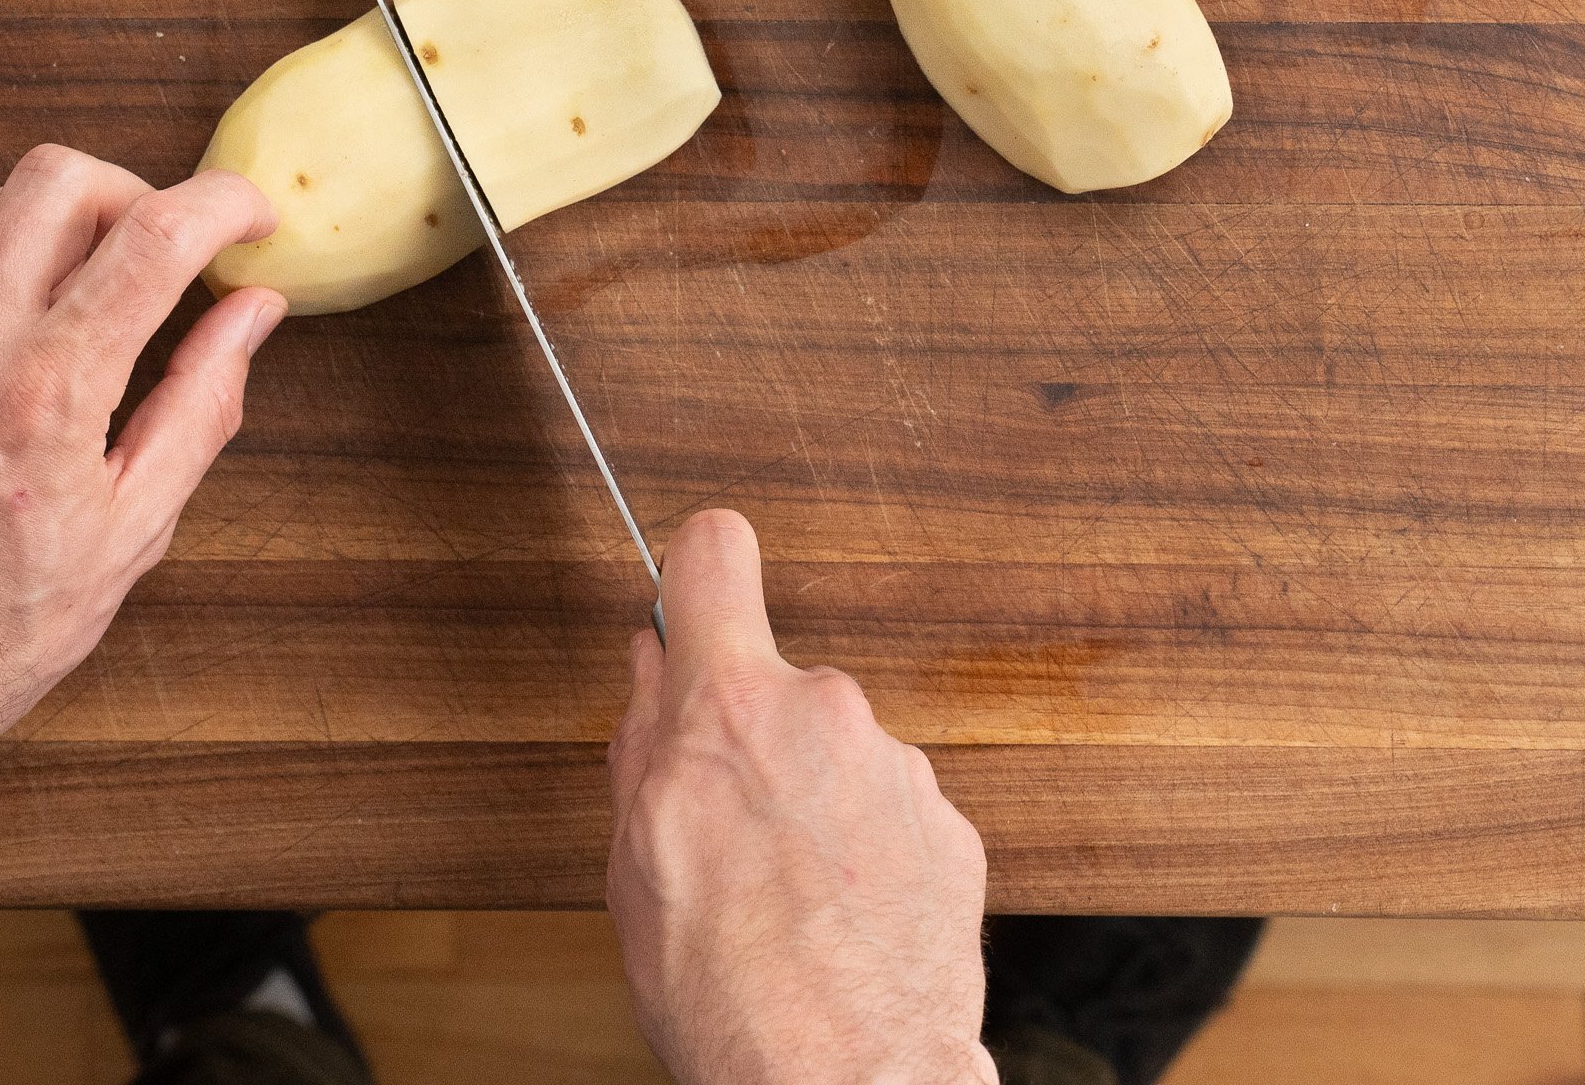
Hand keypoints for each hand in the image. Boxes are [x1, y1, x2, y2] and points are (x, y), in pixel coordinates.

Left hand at [0, 144, 283, 779]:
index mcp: (45, 397)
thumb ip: (203, 400)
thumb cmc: (0, 632)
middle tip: (162, 253)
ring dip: (60, 233)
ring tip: (85, 307)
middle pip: (59, 176)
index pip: (155, 235)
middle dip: (135, 192)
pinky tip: (9, 340)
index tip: (251, 217)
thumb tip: (254, 308)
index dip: (223, 203)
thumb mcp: (136, 529)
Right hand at [607, 510, 995, 1084]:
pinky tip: (843, 923)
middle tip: (729, 833)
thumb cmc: (728, 990)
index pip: (715, 554)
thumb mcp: (633, 858)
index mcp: (732, 703)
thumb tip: (653, 668)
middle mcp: (826, 710)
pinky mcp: (951, 828)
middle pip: (777, 685)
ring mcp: (898, 768)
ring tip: (790, 901)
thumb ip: (643, 739)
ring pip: (837, 754)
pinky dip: (868, 853)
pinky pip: (891, 812)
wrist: (844, 1083)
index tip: (695, 593)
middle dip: (754, 740)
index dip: (698, 571)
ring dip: (815, 803)